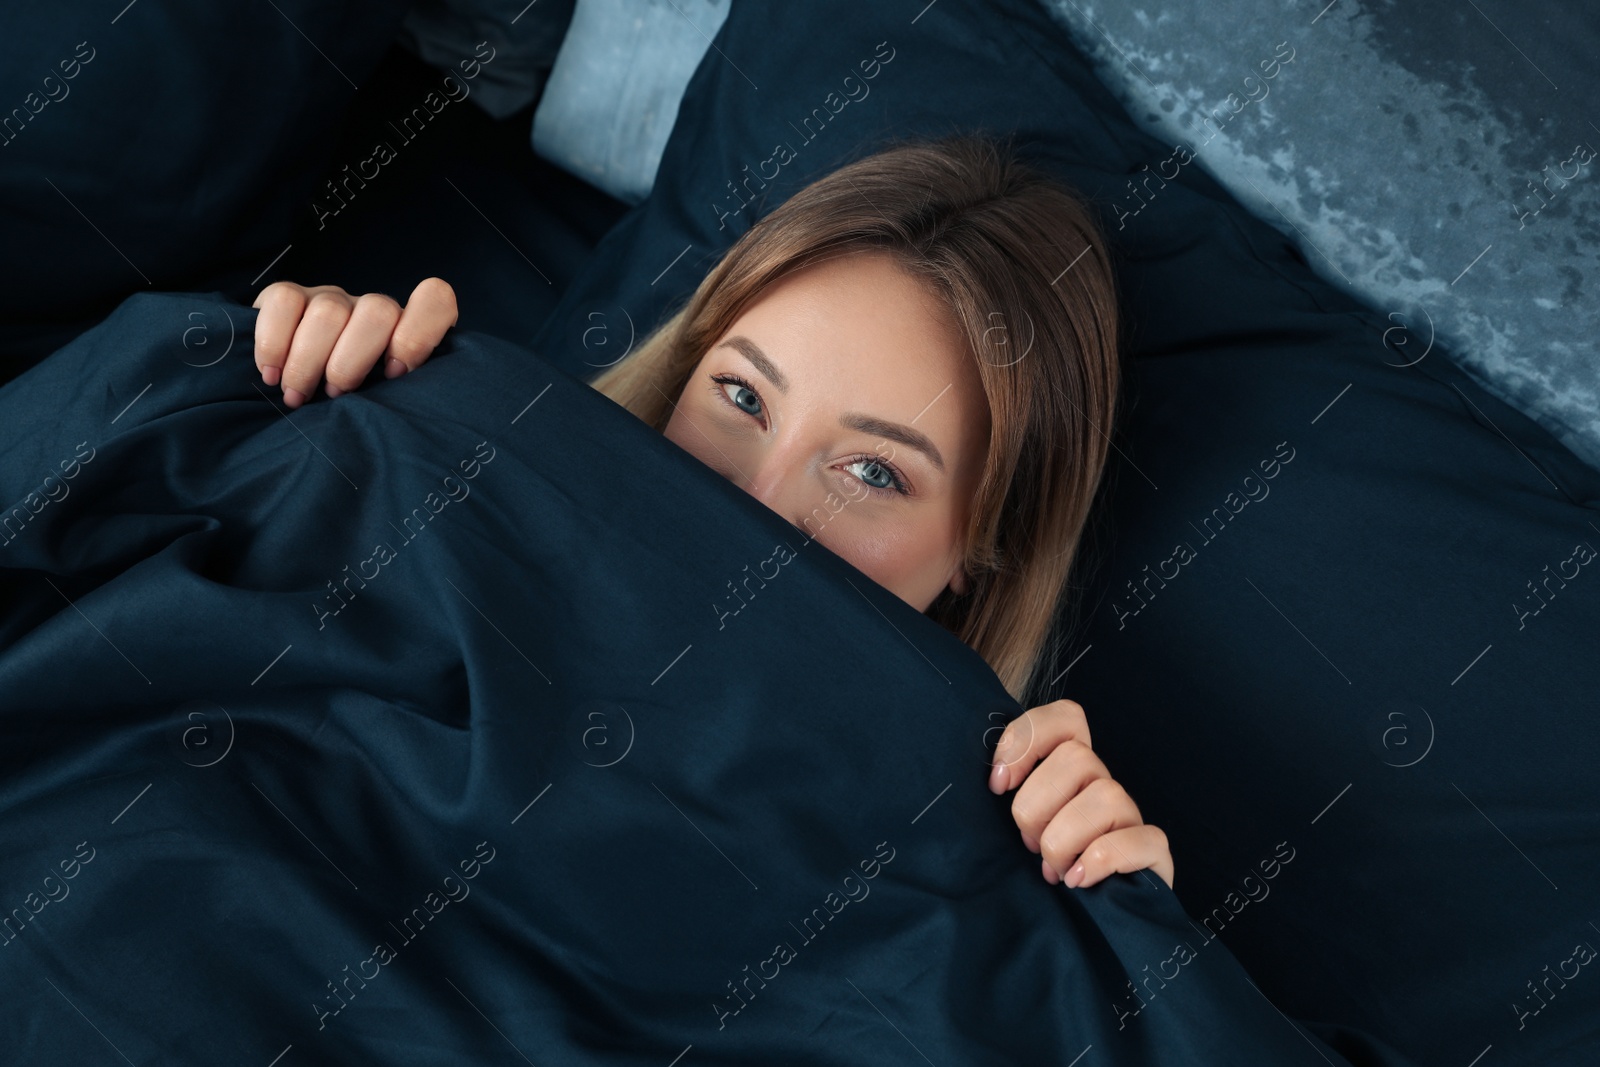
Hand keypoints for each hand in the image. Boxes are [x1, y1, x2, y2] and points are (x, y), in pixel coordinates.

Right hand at [251, 278, 457, 408]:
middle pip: (377, 313)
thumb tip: (395, 423)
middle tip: (334, 396)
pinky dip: (274, 343)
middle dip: (352, 363)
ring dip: (309, 362)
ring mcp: (332, 298)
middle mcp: (374, 309)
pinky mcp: (289, 296)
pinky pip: (283, 301)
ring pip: (329, 312)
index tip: (395, 374)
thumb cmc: (353, 407)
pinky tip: (271, 373)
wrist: (299, 395)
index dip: (417, 335)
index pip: (434, 301)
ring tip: (297, 396)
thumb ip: (398, 400)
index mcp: (408, 331)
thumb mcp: (383, 406)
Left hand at [988, 698, 1173, 889]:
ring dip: (1064, 841)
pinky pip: (1134, 840)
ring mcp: (1133, 817)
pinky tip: (1078, 881)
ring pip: (1105, 796)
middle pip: (1077, 758)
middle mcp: (1104, 786)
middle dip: (1036, 807)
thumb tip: (994, 779)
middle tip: (1028, 844)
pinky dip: (1099, 861)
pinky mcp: (1154, 852)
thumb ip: (1011, 794)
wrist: (1087, 925)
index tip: (998, 783)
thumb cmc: (1045, 867)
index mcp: (1072, 771)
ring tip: (1053, 870)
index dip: (1028, 739)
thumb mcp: (1020, 826)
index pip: (1066, 718)